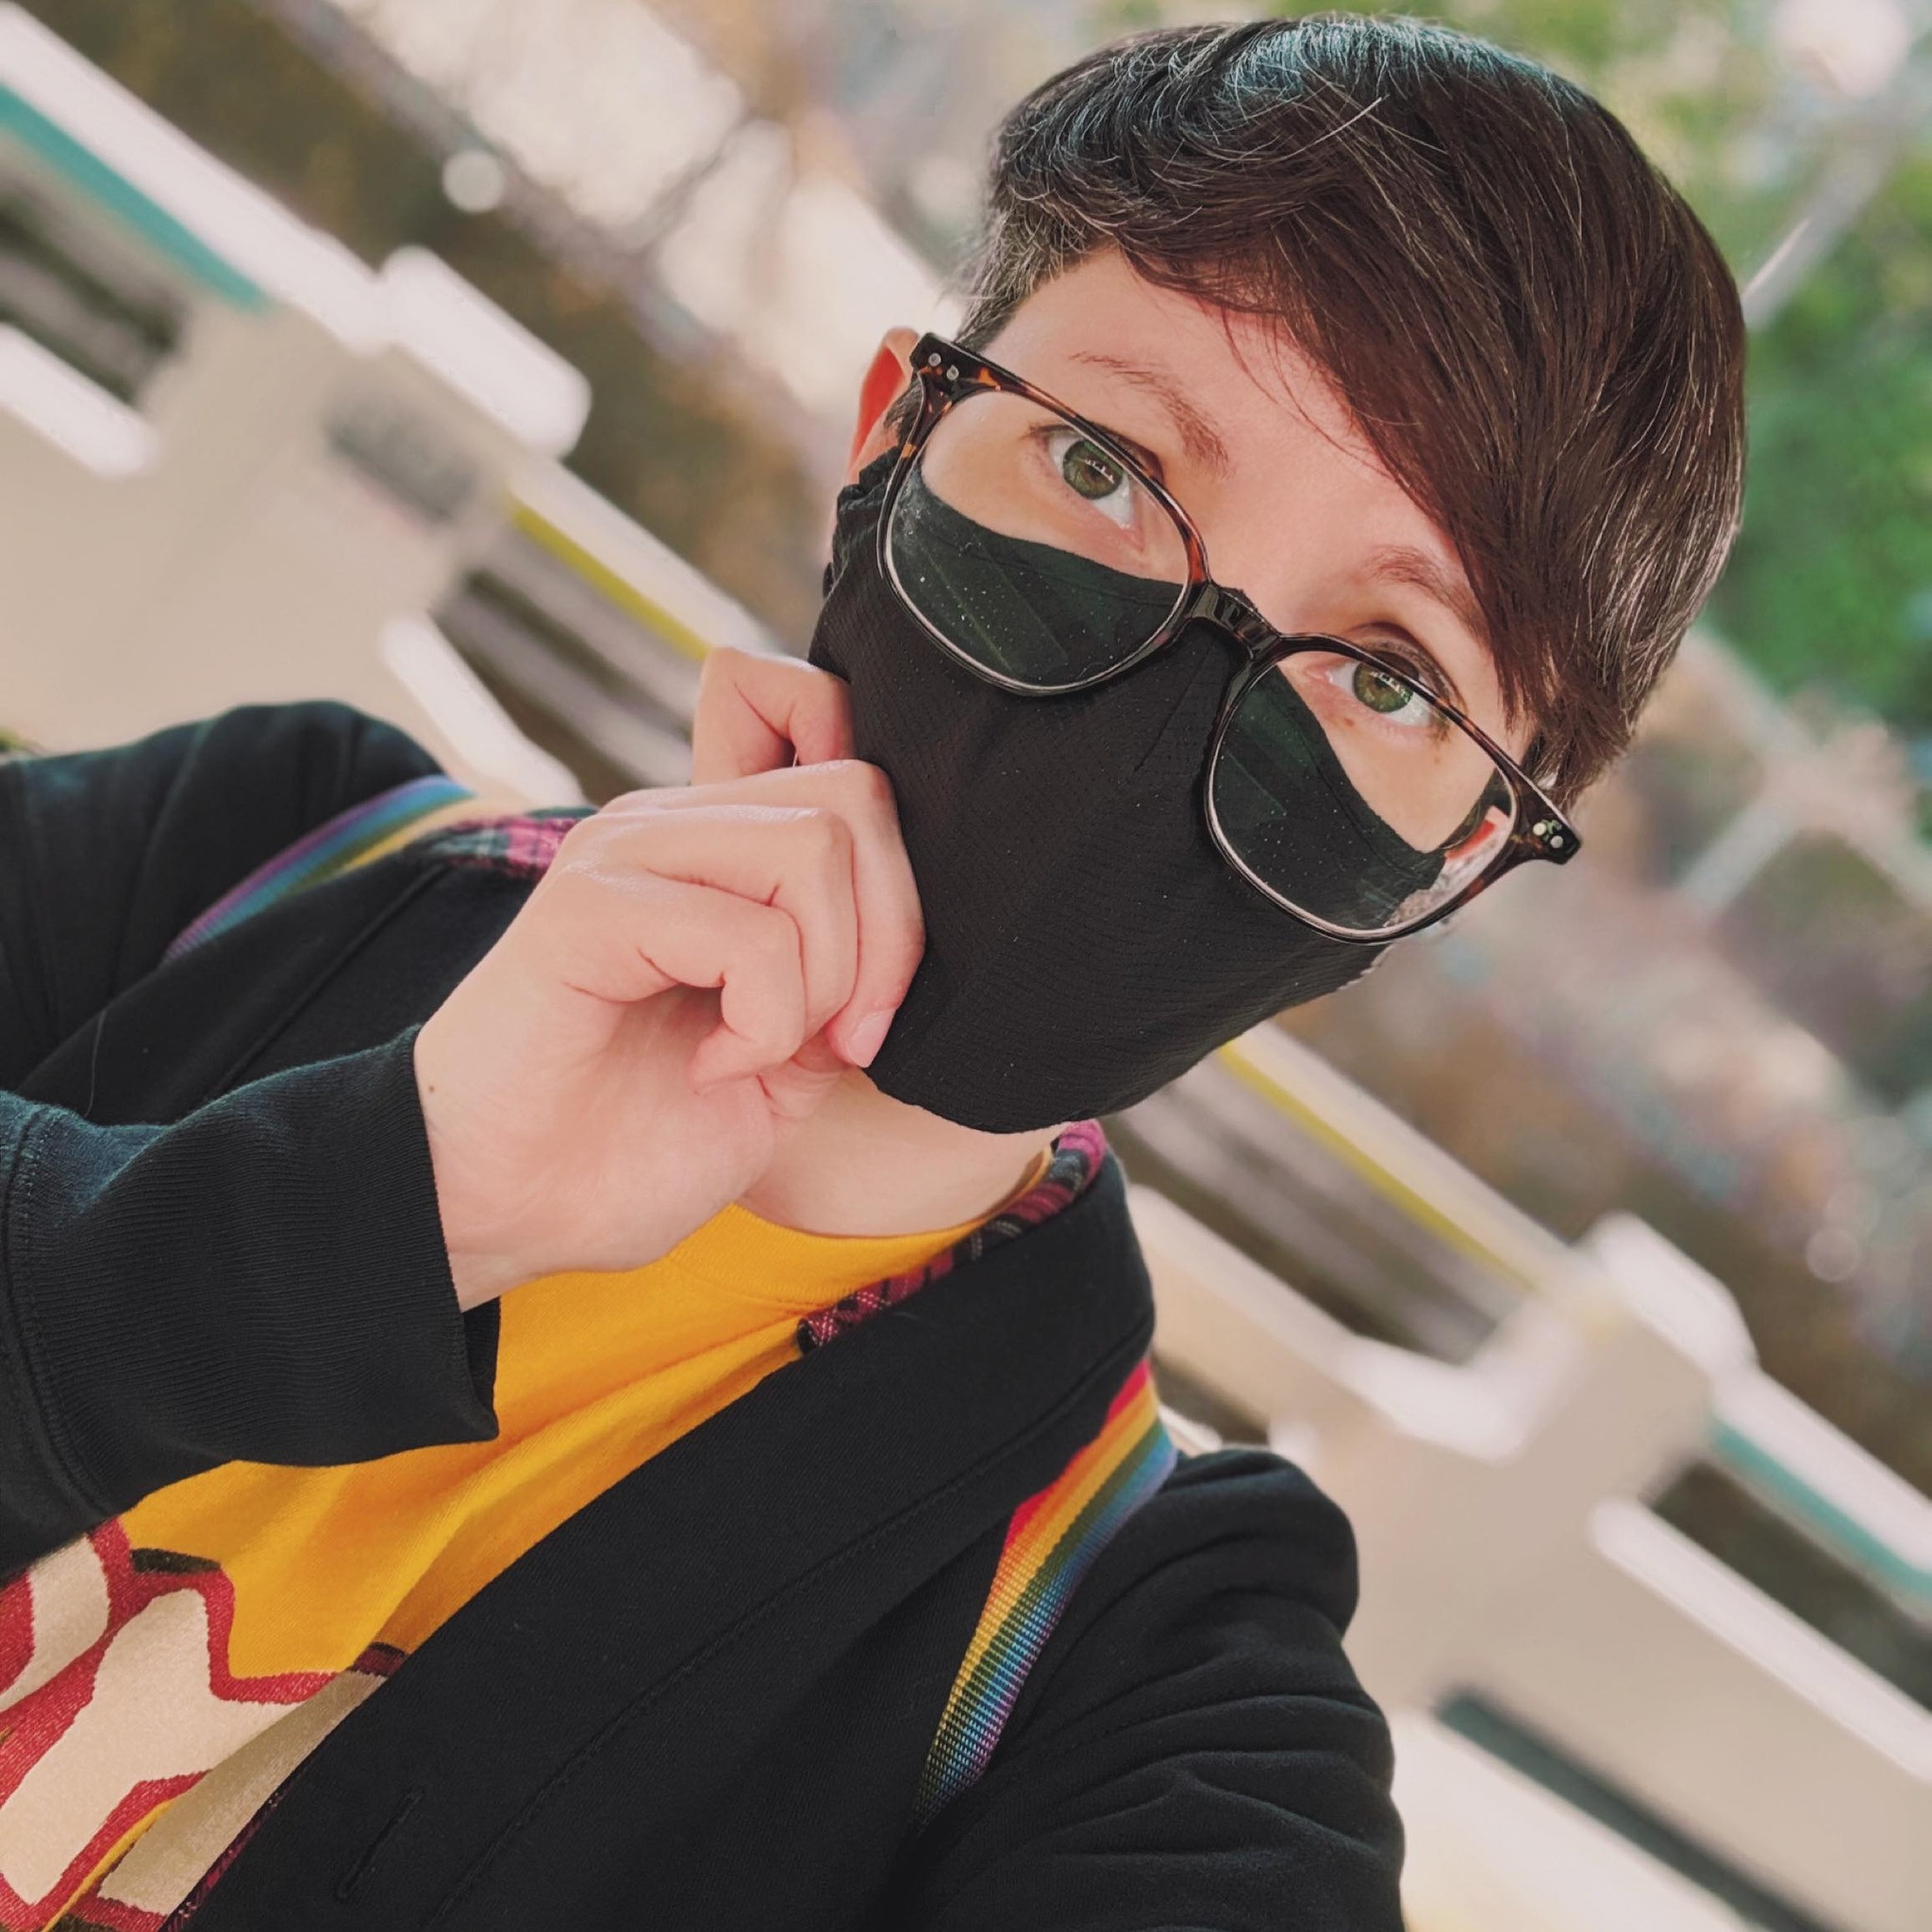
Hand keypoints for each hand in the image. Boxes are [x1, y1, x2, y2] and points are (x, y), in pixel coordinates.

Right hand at [412, 649, 921, 1307]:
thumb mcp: (784, 1063)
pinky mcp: (587, 906)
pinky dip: (761, 1023)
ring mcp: (626, 853)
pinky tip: (705, 1069)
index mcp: (719, 848)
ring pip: (815, 848)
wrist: (502, 1211)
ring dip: (821, 982)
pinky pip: (748, 933)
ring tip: (757, 1053)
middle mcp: (673, 826)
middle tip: (838, 1042)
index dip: (904, 867)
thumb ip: (842, 983)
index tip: (872, 1004)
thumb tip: (917, 945)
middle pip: (858, 798)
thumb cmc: (630, 1145)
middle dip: (888, 940)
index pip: (848, 750)